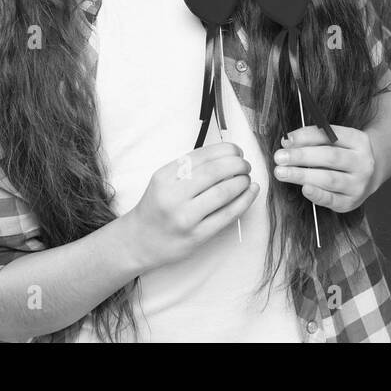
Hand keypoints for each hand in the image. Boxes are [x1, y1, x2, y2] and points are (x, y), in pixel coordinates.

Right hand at [121, 142, 257, 271]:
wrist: (140, 241)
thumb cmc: (157, 208)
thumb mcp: (164, 180)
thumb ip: (190, 168)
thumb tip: (226, 156)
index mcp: (164, 177)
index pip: (201, 156)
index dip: (225, 150)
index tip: (236, 151)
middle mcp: (173, 196)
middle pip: (214, 172)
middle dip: (237, 164)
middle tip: (245, 165)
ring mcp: (185, 217)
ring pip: (223, 193)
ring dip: (242, 182)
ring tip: (247, 179)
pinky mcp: (197, 236)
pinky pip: (227, 215)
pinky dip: (244, 201)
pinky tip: (251, 192)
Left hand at [273, 125, 374, 212]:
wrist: (369, 175)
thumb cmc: (345, 154)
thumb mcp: (337, 141)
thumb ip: (314, 139)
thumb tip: (288, 142)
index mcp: (358, 140)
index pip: (331, 136)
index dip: (307, 136)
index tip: (287, 139)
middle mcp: (362, 162)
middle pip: (330, 157)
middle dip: (301, 157)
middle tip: (279, 157)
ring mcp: (358, 183)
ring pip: (329, 179)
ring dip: (302, 175)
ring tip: (282, 172)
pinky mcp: (351, 201)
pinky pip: (332, 199)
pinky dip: (317, 195)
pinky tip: (304, 189)